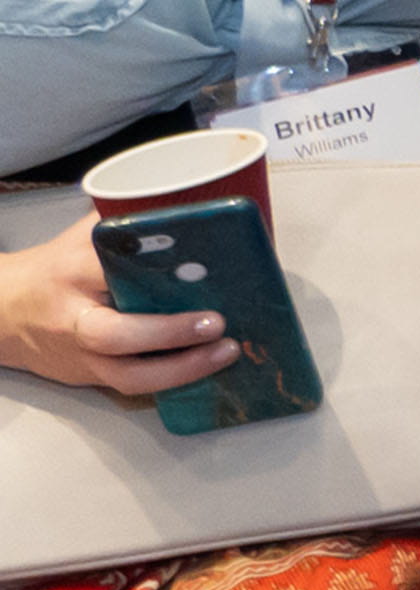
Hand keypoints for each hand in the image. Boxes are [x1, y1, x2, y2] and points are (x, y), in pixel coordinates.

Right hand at [0, 222, 239, 395]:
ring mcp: (81, 356)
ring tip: (226, 352)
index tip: (198, 267)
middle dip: (169, 332)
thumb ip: (124, 224)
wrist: (3, 313)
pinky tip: (210, 371)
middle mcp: (74, 319)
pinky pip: (132, 387)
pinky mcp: (89, 378)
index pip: (108, 270)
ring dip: (180, 370)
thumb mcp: (83, 238)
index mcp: (73, 273)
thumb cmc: (56, 268)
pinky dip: (172, 383)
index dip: (150, 271)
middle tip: (218, 323)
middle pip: (114, 334)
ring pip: (126, 375)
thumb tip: (186, 202)